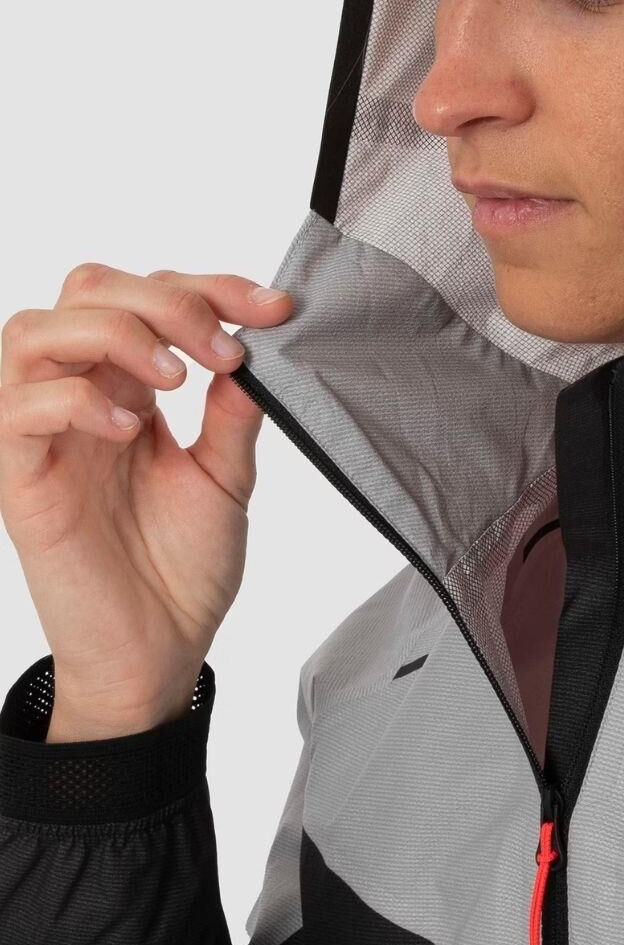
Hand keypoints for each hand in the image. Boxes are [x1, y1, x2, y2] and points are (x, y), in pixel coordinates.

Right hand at [0, 264, 292, 736]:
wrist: (157, 656)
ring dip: (115, 333)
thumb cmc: (182, 570)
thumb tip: (257, 345)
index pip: (150, 294)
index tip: (276, 311)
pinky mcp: (20, 480)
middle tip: (222, 350)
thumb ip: (233, 413)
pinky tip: (131, 430)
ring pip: (34, 330)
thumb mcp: (227, 479)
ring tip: (174, 378)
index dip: (214, 287)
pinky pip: (20, 409)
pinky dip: (77, 400)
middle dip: (166, 299)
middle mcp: (82, 396)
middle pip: (87, 288)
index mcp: (130, 386)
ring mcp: (45, 434)